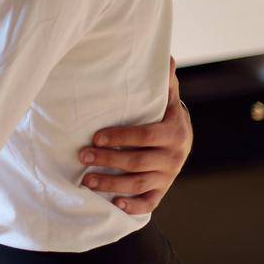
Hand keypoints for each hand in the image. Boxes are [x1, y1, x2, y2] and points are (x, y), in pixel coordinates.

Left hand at [79, 57, 191, 215]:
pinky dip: (133, 206)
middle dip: (108, 160)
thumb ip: (164, 82)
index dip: (120, 137)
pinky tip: (114, 204)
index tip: (95, 136)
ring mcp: (168, 176)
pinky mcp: (162, 191)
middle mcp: (174, 157)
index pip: (145, 136)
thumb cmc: (163, 115)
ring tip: (85, 180)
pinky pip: (149, 203)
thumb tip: (165, 56)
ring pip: (138, 184)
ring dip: (111, 184)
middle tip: (81, 156)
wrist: (182, 141)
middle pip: (138, 162)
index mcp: (174, 132)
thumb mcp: (165, 99)